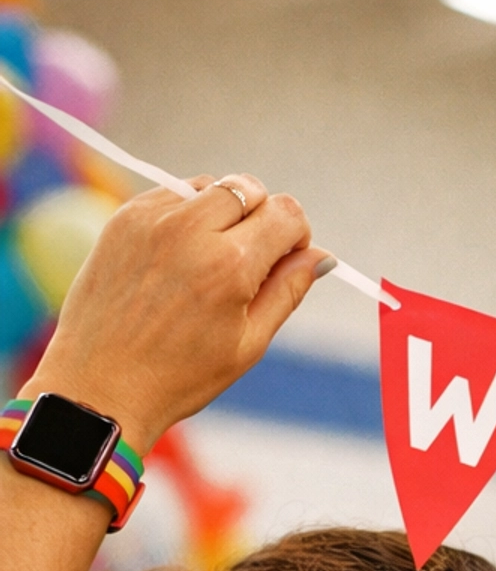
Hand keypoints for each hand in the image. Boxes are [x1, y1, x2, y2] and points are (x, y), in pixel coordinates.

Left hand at [24, 173, 324, 455]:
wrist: (99, 385)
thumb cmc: (179, 376)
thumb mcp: (247, 343)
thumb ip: (287, 291)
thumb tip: (321, 257)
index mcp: (231, 266)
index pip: (286, 213)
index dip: (296, 235)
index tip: (285, 259)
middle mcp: (192, 230)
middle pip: (251, 189)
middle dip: (261, 218)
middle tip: (247, 262)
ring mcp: (153, 218)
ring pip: (211, 186)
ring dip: (222, 212)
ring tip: (207, 261)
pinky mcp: (124, 217)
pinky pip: (172, 195)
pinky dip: (185, 217)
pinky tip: (176, 260)